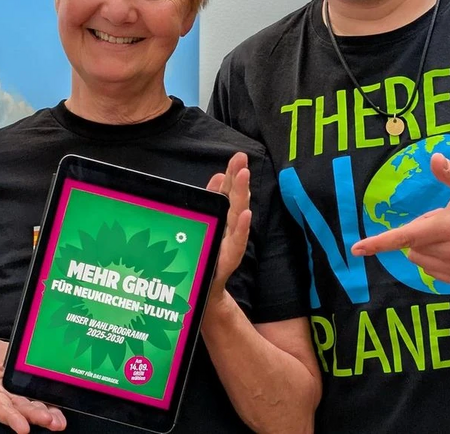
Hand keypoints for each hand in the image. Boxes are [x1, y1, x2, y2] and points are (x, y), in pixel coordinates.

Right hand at [0, 338, 65, 432]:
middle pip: (22, 409)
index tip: (23, 428)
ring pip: (35, 407)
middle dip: (34, 416)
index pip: (2, 407)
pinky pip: (44, 400)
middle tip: (47, 420)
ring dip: (47, 416)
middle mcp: (9, 397)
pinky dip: (53, 409)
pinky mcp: (33, 389)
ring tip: (57, 423)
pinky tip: (60, 416)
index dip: (12, 418)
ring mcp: (22, 394)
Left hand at [206, 152, 252, 304]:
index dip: (232, 174)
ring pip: (237, 216)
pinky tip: (245, 214)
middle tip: (242, 160)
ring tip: (244, 176)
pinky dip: (241, 228)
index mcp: (223, 219)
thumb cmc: (205, 257)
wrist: (204, 293)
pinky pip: (236, 242)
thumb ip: (213, 201)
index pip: (228, 192)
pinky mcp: (228, 260)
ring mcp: (230, 243)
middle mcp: (230, 229)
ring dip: (241, 195)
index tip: (238, 156)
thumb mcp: (206, 224)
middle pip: (234, 201)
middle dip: (238, 180)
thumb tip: (220, 175)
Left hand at [350, 153, 449, 285]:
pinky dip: (436, 260)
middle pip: (412, 246)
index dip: (380, 242)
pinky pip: (433, 271)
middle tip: (446, 219)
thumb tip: (433, 158)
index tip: (357, 248)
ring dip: (426, 247)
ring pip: (420, 259)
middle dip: (419, 232)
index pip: (407, 236)